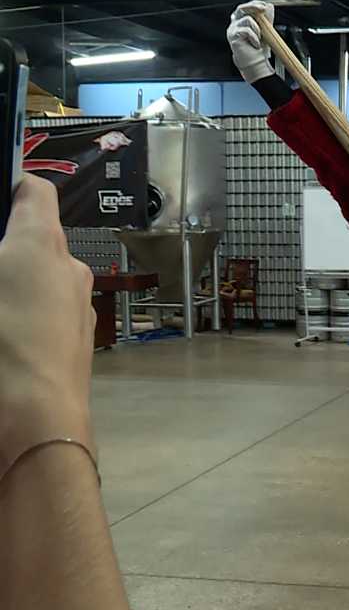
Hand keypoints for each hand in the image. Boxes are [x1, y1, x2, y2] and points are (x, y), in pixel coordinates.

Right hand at [0, 177, 95, 450]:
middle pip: (34, 239)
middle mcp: (69, 268)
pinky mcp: (78, 341)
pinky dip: (24, 315)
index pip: (33, 191)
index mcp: (40, 243)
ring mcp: (79, 307)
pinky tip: (5, 340)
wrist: (35, 423)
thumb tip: (6, 264)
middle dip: (3, 246)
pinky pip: (47, 314)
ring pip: (41, 280)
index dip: (9, 186)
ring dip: (13, 285)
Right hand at [227, 0, 275, 83]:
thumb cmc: (258, 47)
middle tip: (262, 9)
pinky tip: (256, 44)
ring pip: (247, 20)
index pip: (246, 6)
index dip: (254, 4)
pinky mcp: (233, 36)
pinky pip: (246, 31)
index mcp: (242, 19)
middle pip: (241, 8)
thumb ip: (267, 18)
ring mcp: (233, 29)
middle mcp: (236, 23)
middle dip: (253, 7)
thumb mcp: (266, 30)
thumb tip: (269, 6)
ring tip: (259, 38)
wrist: (255, 62)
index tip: (264, 5)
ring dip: (257, 29)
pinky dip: (254, 37)